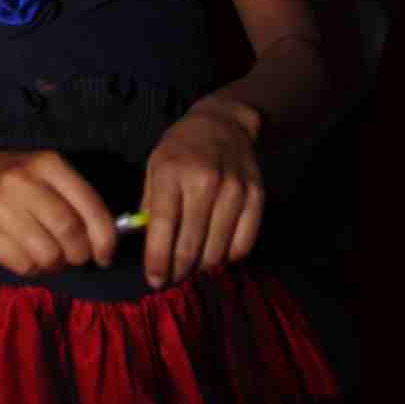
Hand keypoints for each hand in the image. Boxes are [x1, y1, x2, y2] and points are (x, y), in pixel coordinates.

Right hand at [0, 148, 116, 277]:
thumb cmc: (25, 180)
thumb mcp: (53, 175)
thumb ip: (81, 202)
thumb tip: (107, 244)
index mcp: (48, 164)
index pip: (88, 204)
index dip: (104, 236)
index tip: (106, 255)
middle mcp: (21, 181)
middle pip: (68, 231)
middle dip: (81, 253)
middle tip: (78, 256)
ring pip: (46, 254)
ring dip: (58, 264)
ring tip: (53, 255)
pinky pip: (23, 266)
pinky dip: (35, 269)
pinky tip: (31, 255)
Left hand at [141, 94, 263, 288]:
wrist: (225, 124)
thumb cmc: (182, 149)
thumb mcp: (155, 167)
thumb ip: (149, 207)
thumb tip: (148, 247)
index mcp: (171, 172)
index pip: (162, 226)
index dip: (157, 260)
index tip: (155, 280)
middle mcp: (204, 181)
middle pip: (190, 245)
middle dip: (177, 270)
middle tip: (172, 277)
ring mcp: (234, 189)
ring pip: (216, 251)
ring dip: (202, 267)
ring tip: (193, 263)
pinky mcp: (256, 197)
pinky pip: (243, 246)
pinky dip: (227, 258)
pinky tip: (216, 251)